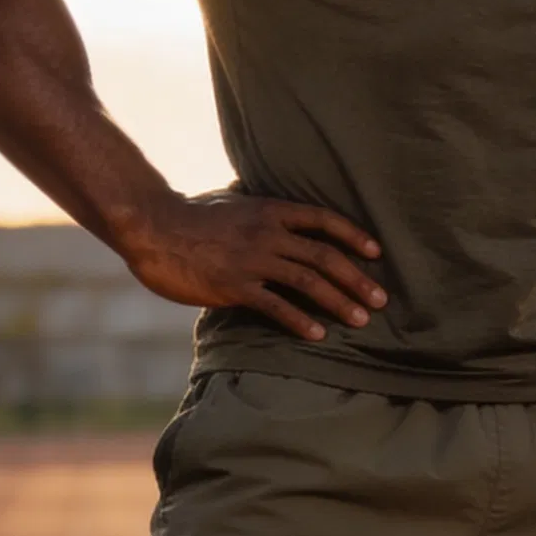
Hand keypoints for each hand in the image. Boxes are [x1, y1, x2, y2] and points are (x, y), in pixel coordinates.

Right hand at [123, 192, 386, 342]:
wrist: (153, 228)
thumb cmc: (188, 215)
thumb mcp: (229, 200)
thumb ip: (256, 207)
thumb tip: (270, 205)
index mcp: (270, 209)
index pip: (323, 219)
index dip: (353, 235)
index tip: (376, 252)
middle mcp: (268, 233)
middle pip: (325, 255)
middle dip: (357, 278)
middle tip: (382, 299)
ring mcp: (252, 260)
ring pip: (308, 281)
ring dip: (339, 301)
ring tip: (361, 319)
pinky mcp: (234, 286)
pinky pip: (276, 306)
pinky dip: (300, 321)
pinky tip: (318, 334)